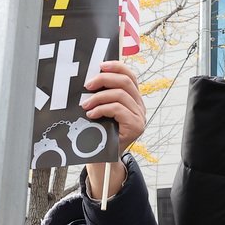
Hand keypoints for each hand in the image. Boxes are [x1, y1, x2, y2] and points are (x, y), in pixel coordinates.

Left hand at [83, 61, 144, 199]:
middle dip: (104, 80)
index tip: (100, 65)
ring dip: (98, 97)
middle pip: (126, 82)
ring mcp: (139, 117)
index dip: (116, 67)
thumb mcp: (101, 110)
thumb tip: (89, 79)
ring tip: (85, 105)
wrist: (102, 159)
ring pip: (120, 95)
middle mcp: (139, 106)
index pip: (130, 76)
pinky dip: (102, 109)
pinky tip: (92, 114)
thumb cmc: (99, 133)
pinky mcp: (136, 127)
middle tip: (87, 85)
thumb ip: (101, 96)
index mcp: (133, 99)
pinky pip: (118, 109)